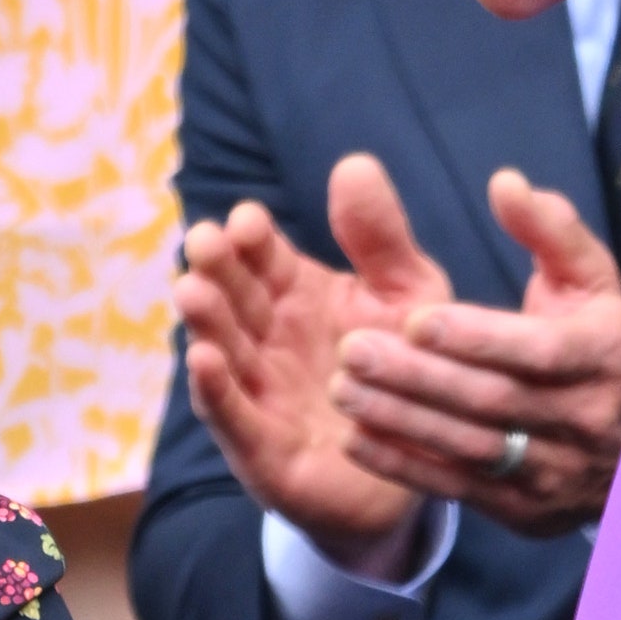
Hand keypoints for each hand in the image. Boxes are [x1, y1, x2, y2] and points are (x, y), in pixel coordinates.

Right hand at [173, 155, 454, 579]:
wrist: (427, 457)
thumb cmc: (410, 362)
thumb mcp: (408, 288)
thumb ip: (381, 235)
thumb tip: (353, 162)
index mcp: (300, 294)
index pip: (266, 258)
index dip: (253, 237)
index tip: (246, 217)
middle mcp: (271, 340)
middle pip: (236, 299)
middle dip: (217, 270)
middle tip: (202, 241)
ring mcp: (263, 394)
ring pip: (226, 353)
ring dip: (207, 323)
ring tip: (193, 291)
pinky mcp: (266, 451)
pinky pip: (235, 418)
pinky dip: (216, 391)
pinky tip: (202, 360)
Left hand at [327, 168, 620, 538]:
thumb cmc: (597, 340)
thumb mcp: (590, 279)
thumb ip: (550, 228)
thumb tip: (504, 183)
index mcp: (603, 354)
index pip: (537, 352)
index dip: (476, 337)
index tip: (414, 317)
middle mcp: (582, 418)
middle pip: (492, 401)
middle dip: (418, 377)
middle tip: (352, 348)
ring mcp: (552, 473)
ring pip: (468, 448)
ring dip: (400, 420)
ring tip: (343, 388)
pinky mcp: (521, 510)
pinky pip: (456, 490)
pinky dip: (403, 466)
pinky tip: (357, 439)